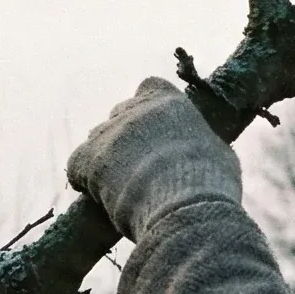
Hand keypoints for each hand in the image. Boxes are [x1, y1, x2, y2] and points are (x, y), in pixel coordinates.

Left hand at [66, 79, 242, 238]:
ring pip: (97, 138)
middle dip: (128, 136)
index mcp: (169, 101)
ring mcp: (109, 132)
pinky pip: (76, 165)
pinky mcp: (88, 159)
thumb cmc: (211, 184)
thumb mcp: (218, 154)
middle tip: (141, 165)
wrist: (183, 206)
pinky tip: (96, 195)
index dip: (151, 107)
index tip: (158, 130)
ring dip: (106, 157)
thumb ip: (201, 143)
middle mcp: (134, 109)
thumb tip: (202, 150)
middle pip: (121, 113)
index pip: (150, 87)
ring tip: (121, 187)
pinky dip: (83, 178)